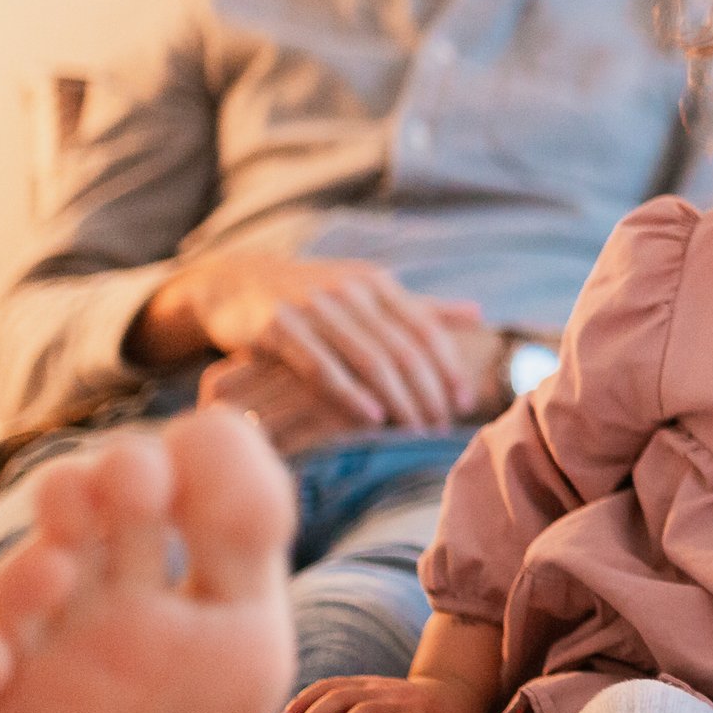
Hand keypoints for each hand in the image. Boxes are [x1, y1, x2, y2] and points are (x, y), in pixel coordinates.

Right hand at [131, 254, 486, 429]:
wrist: (234, 281)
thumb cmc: (312, 295)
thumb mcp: (366, 291)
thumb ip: (419, 307)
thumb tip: (477, 314)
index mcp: (377, 283)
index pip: (425, 328)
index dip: (449, 367)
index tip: (464, 403)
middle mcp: (350, 290)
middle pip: (403, 349)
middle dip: (427, 393)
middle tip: (439, 429)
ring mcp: (313, 306)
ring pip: (369, 359)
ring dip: (399, 400)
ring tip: (414, 432)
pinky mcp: (278, 326)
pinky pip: (322, 366)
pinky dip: (350, 394)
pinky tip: (372, 419)